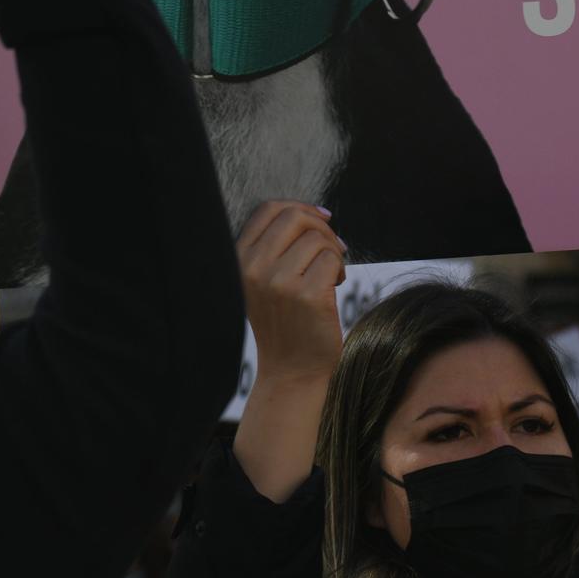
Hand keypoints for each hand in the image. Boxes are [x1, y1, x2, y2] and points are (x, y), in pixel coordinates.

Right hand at [238, 201, 346, 388]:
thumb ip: (274, 246)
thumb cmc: (284, 321)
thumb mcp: (263, 280)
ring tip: (332, 274)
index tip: (321, 218)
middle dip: (321, 227)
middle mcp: (253, 268)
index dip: (300, 207)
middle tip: (332, 249)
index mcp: (238, 259)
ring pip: (317, 238)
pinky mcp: (306, 295)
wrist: (292, 369)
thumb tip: (313, 212)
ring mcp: (277, 282)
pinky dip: (340, 269)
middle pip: (295, 217)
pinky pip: (332, 259)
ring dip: (334, 252)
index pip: (269, 209)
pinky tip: (336, 285)